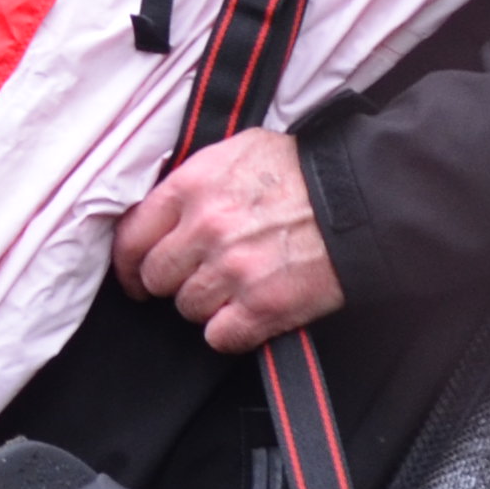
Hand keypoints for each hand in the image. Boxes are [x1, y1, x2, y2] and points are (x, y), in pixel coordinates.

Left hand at [112, 127, 343, 352]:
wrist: (361, 197)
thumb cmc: (301, 171)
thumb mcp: (237, 152)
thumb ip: (192, 182)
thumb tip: (157, 209)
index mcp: (191, 188)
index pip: (131, 237)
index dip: (128, 262)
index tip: (134, 275)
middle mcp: (206, 229)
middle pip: (155, 278)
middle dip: (171, 281)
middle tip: (194, 278)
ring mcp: (233, 270)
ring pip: (187, 308)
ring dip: (206, 304)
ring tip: (235, 286)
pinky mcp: (263, 307)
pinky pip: (219, 336)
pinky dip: (231, 331)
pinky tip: (248, 313)